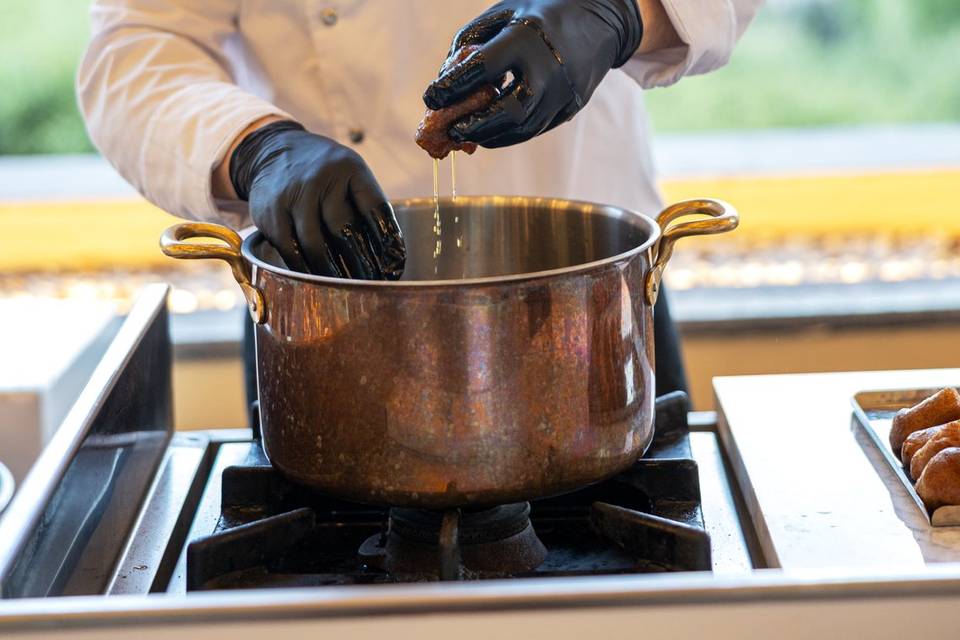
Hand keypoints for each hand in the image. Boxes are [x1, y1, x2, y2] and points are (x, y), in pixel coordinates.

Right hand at [229, 121, 404, 278]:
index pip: (374, 207)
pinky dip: (304, 267)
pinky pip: (290, 248)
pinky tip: (314, 278)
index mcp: (349, 168)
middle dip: (360, 262)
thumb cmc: (322, 172)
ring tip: (344, 287)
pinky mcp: (271, 211)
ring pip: (315, 244)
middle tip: (371, 283)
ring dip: (331, 270)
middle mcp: (321, 178)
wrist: (272, 150)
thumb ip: (365, 204)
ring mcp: (294, 194)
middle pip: (345, 228)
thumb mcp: (348, 173)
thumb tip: (387, 253)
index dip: (387, 238)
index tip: (394, 264)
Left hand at [422, 0, 642, 147]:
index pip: (481, 69)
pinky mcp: (572, 107)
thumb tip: (445, 84)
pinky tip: (491, 131)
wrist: (598, 19)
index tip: (430, 97)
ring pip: (521, 129)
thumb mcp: (501, 14)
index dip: (451, 86)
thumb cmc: (537, 15)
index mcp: (526, 36)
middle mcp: (548, 67)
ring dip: (489, 135)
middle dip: (473, 125)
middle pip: (507, 112)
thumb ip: (468, 43)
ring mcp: (564, 92)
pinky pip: (535, 128)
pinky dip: (508, 134)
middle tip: (449, 130)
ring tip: (466, 133)